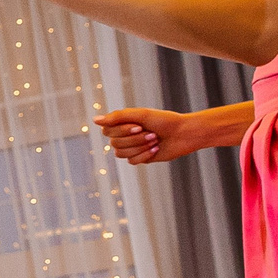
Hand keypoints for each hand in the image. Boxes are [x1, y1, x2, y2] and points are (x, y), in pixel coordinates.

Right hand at [94, 107, 211, 164]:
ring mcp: (132, 147)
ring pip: (121, 154)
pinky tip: (156, 150)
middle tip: (152, 133)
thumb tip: (94, 120)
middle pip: (114, 143)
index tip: (139, 125)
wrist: (184, 134)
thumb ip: (117, 117)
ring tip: (155, 140)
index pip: (107, 131)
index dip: (122, 131)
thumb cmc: (164, 121)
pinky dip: (145, 155)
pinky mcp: (139, 158)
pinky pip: (132, 161)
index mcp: (123, 123)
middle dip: (135, 139)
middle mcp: (124, 135)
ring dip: (140, 147)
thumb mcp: (140, 115)